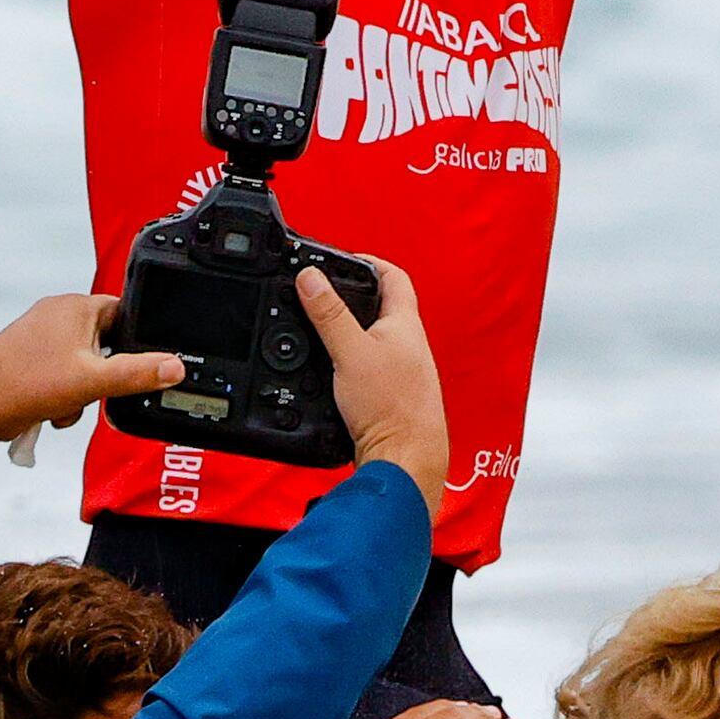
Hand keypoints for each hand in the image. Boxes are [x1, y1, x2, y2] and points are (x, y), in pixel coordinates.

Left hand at [0, 291, 188, 444]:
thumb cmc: (23, 386)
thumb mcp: (90, 382)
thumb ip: (136, 373)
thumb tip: (174, 367)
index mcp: (74, 306)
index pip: (125, 313)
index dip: (134, 342)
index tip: (132, 367)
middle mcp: (57, 314)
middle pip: (107, 343)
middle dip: (103, 375)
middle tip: (88, 391)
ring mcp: (41, 334)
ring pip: (86, 362)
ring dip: (82, 389)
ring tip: (64, 402)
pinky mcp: (30, 355)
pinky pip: (64, 372)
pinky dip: (64, 393)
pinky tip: (51, 407)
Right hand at [301, 258, 455, 515]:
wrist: (405, 459)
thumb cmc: (391, 409)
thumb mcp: (350, 352)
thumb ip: (329, 314)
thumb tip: (310, 277)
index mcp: (404, 325)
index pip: (393, 276)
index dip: (368, 261)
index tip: (343, 259)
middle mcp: (409, 345)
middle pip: (383, 306)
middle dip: (354, 295)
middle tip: (326, 291)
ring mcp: (403, 372)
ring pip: (376, 338)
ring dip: (352, 329)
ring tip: (323, 327)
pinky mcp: (392, 396)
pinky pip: (371, 366)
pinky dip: (351, 359)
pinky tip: (334, 370)